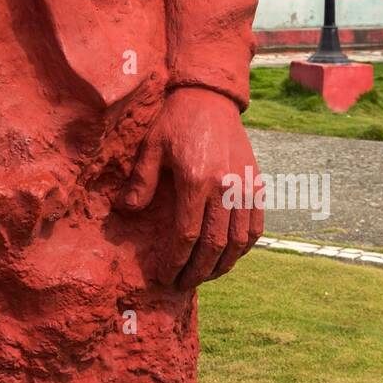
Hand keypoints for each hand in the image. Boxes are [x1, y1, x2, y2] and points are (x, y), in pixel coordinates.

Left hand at [122, 87, 262, 289]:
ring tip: (204, 276)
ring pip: (239, 241)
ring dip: (222, 265)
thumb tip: (125, 212)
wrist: (211, 97)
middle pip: (214, 245)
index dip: (175, 261)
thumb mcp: (151, 146)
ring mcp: (246, 187)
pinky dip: (243, 247)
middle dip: (197, 271)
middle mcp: (226, 187)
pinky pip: (255, 226)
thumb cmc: (175, 120)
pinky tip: (228, 256)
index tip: (164, 276)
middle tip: (182, 285)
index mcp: (197, 179)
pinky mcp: (257, 184)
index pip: (187, 235)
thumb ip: (141, 182)